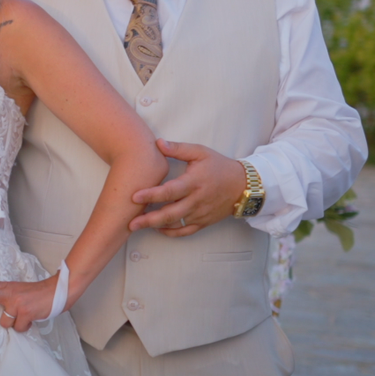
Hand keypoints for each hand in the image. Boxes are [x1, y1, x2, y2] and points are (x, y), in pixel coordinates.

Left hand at [0, 275, 57, 332]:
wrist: (58, 291)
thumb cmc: (39, 293)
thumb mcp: (20, 291)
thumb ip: (7, 296)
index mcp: (8, 286)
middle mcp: (11, 293)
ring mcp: (17, 303)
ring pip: (5, 322)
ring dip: (13, 325)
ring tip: (24, 318)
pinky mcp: (26, 312)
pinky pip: (19, 328)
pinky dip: (24, 328)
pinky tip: (31, 321)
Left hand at [128, 139, 246, 236]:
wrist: (243, 185)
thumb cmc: (219, 166)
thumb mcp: (200, 152)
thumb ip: (178, 149)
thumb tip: (158, 143)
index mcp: (194, 183)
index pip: (170, 191)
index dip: (151, 195)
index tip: (134, 196)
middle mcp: (196, 201)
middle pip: (170, 213)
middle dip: (149, 219)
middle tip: (130, 222)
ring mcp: (200, 213)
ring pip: (176, 224)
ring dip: (156, 226)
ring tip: (137, 226)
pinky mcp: (204, 221)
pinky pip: (186, 231)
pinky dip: (171, 233)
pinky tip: (158, 229)